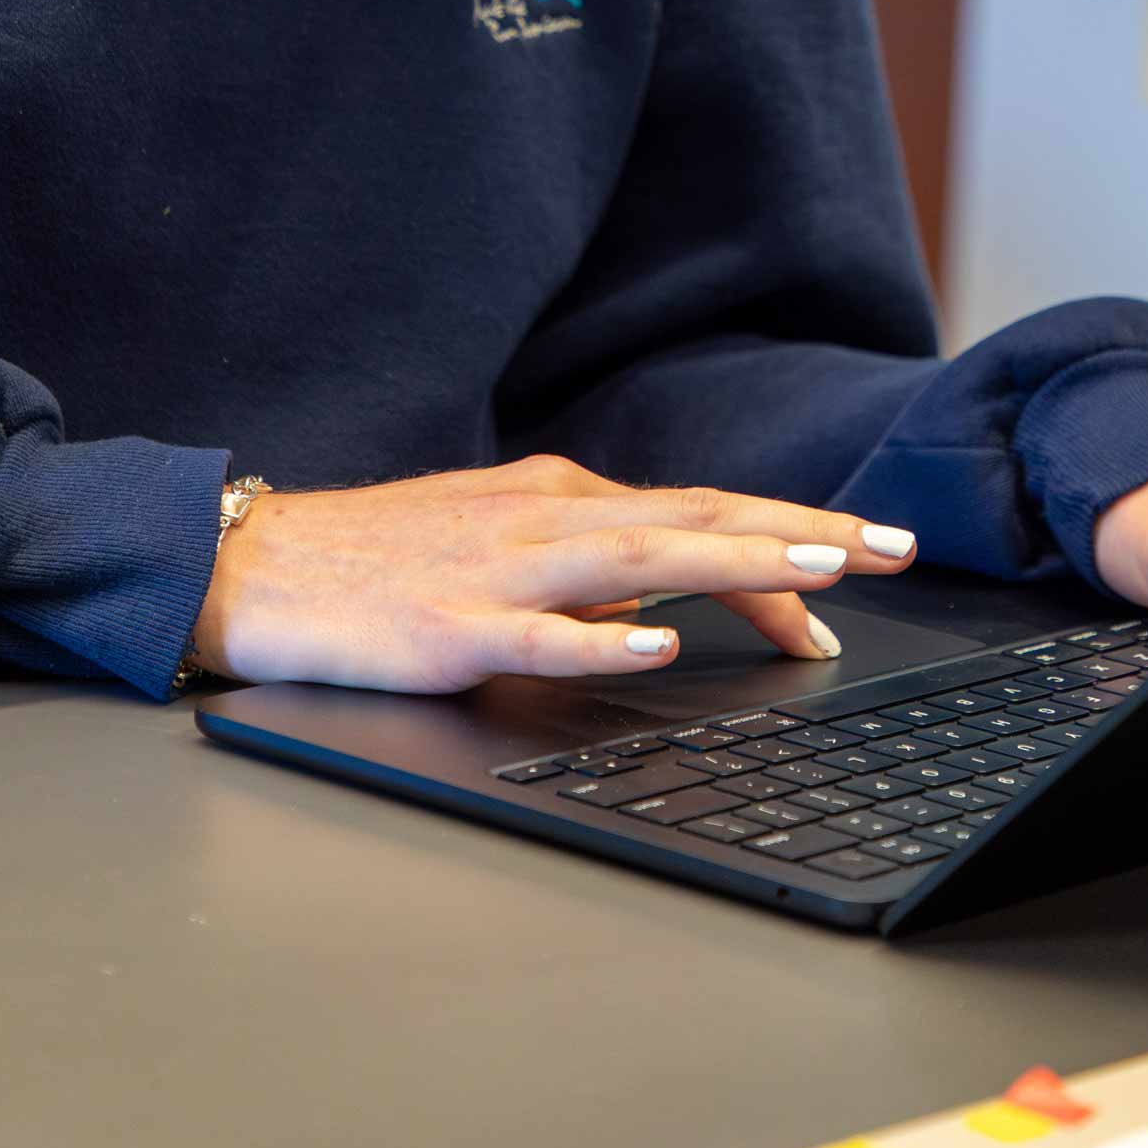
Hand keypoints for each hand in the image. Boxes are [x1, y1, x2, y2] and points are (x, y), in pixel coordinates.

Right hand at [186, 453, 918, 690]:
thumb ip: (585, 571)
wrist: (257, 565)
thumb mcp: (500, 548)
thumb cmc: (379, 560)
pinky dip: (603, 640)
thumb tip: (667, 603)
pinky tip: (655, 648)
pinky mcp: (450, 627)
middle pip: (695, 518)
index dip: (786, 533)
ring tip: (815, 573)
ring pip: (639, 560)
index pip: (699, 510)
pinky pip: (539, 636)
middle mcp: (545, 519)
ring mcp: (499, 571)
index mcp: (561, 499)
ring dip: (734, 562)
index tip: (861, 557)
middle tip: (890, 547)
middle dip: (801, 532)